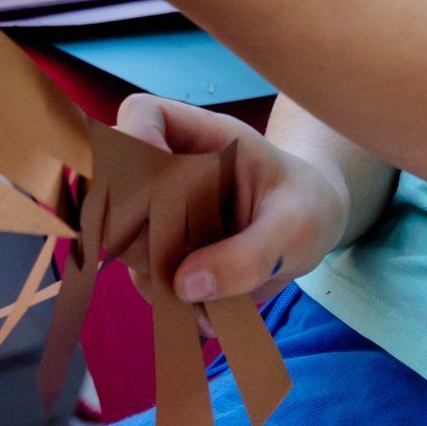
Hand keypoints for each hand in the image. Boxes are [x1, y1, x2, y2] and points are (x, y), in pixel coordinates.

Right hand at [116, 96, 348, 307]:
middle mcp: (173, 170)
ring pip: (124, 238)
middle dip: (141, 231)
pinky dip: (169, 299)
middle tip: (186, 265)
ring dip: (156, 274)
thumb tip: (185, 285)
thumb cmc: (307, 208)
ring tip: (210, 299)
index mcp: (206, 140)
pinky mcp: (164, 250)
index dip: (134, 140)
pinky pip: (144, 275)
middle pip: (117, 185)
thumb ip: (250, 255)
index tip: (156, 185)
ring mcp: (163, 211)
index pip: (143, 114)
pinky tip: (209, 311)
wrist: (310, 230)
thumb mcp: (297, 230)